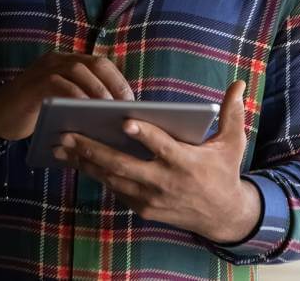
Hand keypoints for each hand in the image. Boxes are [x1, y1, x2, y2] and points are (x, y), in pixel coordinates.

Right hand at [0, 51, 133, 140]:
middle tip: (125, 107)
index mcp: (68, 62)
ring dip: (97, 91)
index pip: (101, 64)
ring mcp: (44, 68)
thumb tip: (115, 116)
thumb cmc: (36, 113)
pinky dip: (75, 97)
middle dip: (113, 84)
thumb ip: (83, 101)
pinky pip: (58, 84)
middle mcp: (58, 60)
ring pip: (78, 71)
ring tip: (109, 112)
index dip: (118, 80)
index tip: (132, 102)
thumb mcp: (63, 103)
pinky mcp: (33, 83)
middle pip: (94, 64)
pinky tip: (85, 113)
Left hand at [53, 80, 261, 243]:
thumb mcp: (233, 144)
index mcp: (186, 162)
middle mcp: (165, 182)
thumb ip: (232, 113)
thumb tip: (239, 83)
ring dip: (85, 162)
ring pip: (112, 178)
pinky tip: (74, 160)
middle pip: (124, 164)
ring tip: (60, 144)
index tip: (125, 120)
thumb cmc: (224, 171)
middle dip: (93, 149)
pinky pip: (113, 189)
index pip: (163, 146)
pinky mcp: (142, 208)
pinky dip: (94, 174)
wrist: (223, 217)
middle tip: (68, 132)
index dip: (145, 134)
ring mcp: (150, 198)